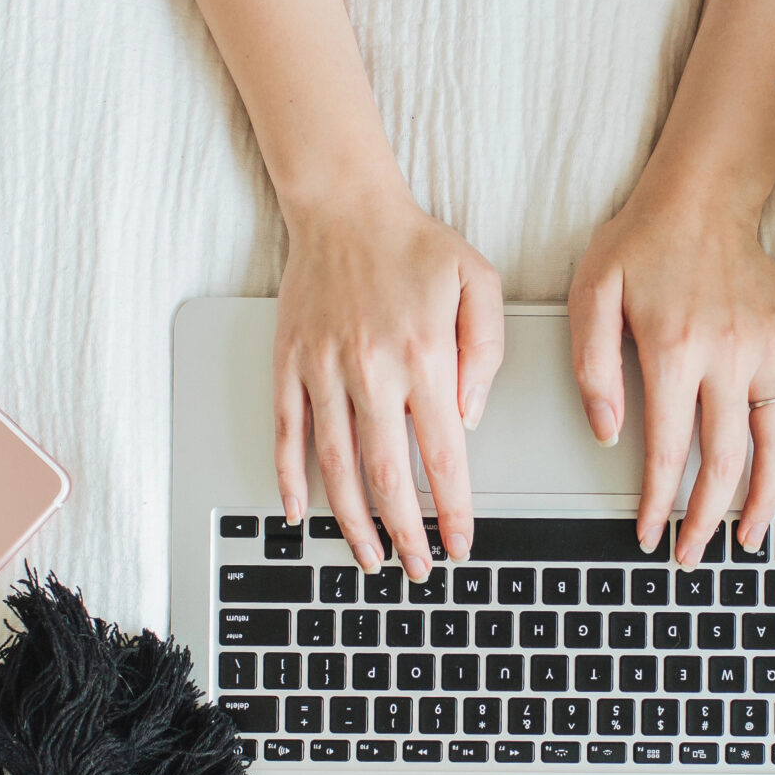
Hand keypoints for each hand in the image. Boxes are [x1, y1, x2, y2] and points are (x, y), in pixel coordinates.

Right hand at [273, 189, 504, 580]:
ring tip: (369, 558)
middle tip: (418, 568)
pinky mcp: (290, 364)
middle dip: (404, 534)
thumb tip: (468, 417)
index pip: (441, 454)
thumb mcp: (479, 282)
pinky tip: (301, 514)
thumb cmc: (416, 245)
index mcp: (423, 355)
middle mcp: (370, 369)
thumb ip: (487, 350)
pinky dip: (290, 479)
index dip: (451, 509)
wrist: (344, 207)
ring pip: (335, 466)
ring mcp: (323, 370)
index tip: (461, 544)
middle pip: (385, 474)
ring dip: (352, 522)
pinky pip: (287, 434)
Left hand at [568, 192, 774, 565]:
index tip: (650, 532)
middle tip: (693, 553)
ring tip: (751, 538)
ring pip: (774, 442)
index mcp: (674, 351)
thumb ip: (592, 366)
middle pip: (723, 460)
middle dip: (706, 518)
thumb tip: (608, 432)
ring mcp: (768, 348)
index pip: (669, 450)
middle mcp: (727, 356)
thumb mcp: (591, 295)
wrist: (698, 196)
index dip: (659, 501)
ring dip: (765, 499)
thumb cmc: (641, 243)